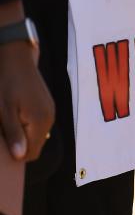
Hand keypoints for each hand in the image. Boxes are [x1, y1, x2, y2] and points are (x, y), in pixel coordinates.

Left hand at [0, 41, 52, 161]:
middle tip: (1, 131)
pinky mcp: (47, 105)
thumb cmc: (5, 83)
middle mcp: (49, 118)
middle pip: (35, 145)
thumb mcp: (3, 110)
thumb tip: (20, 156)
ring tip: (5, 121)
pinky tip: (14, 114)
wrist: (15, 57)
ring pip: (36, 135)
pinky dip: (26, 125)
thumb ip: (13, 133)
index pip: (31, 153)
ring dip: (21, 134)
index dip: (15, 154)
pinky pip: (38, 125)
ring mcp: (50, 111)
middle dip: (18, 145)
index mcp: (40, 121)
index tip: (1, 142)